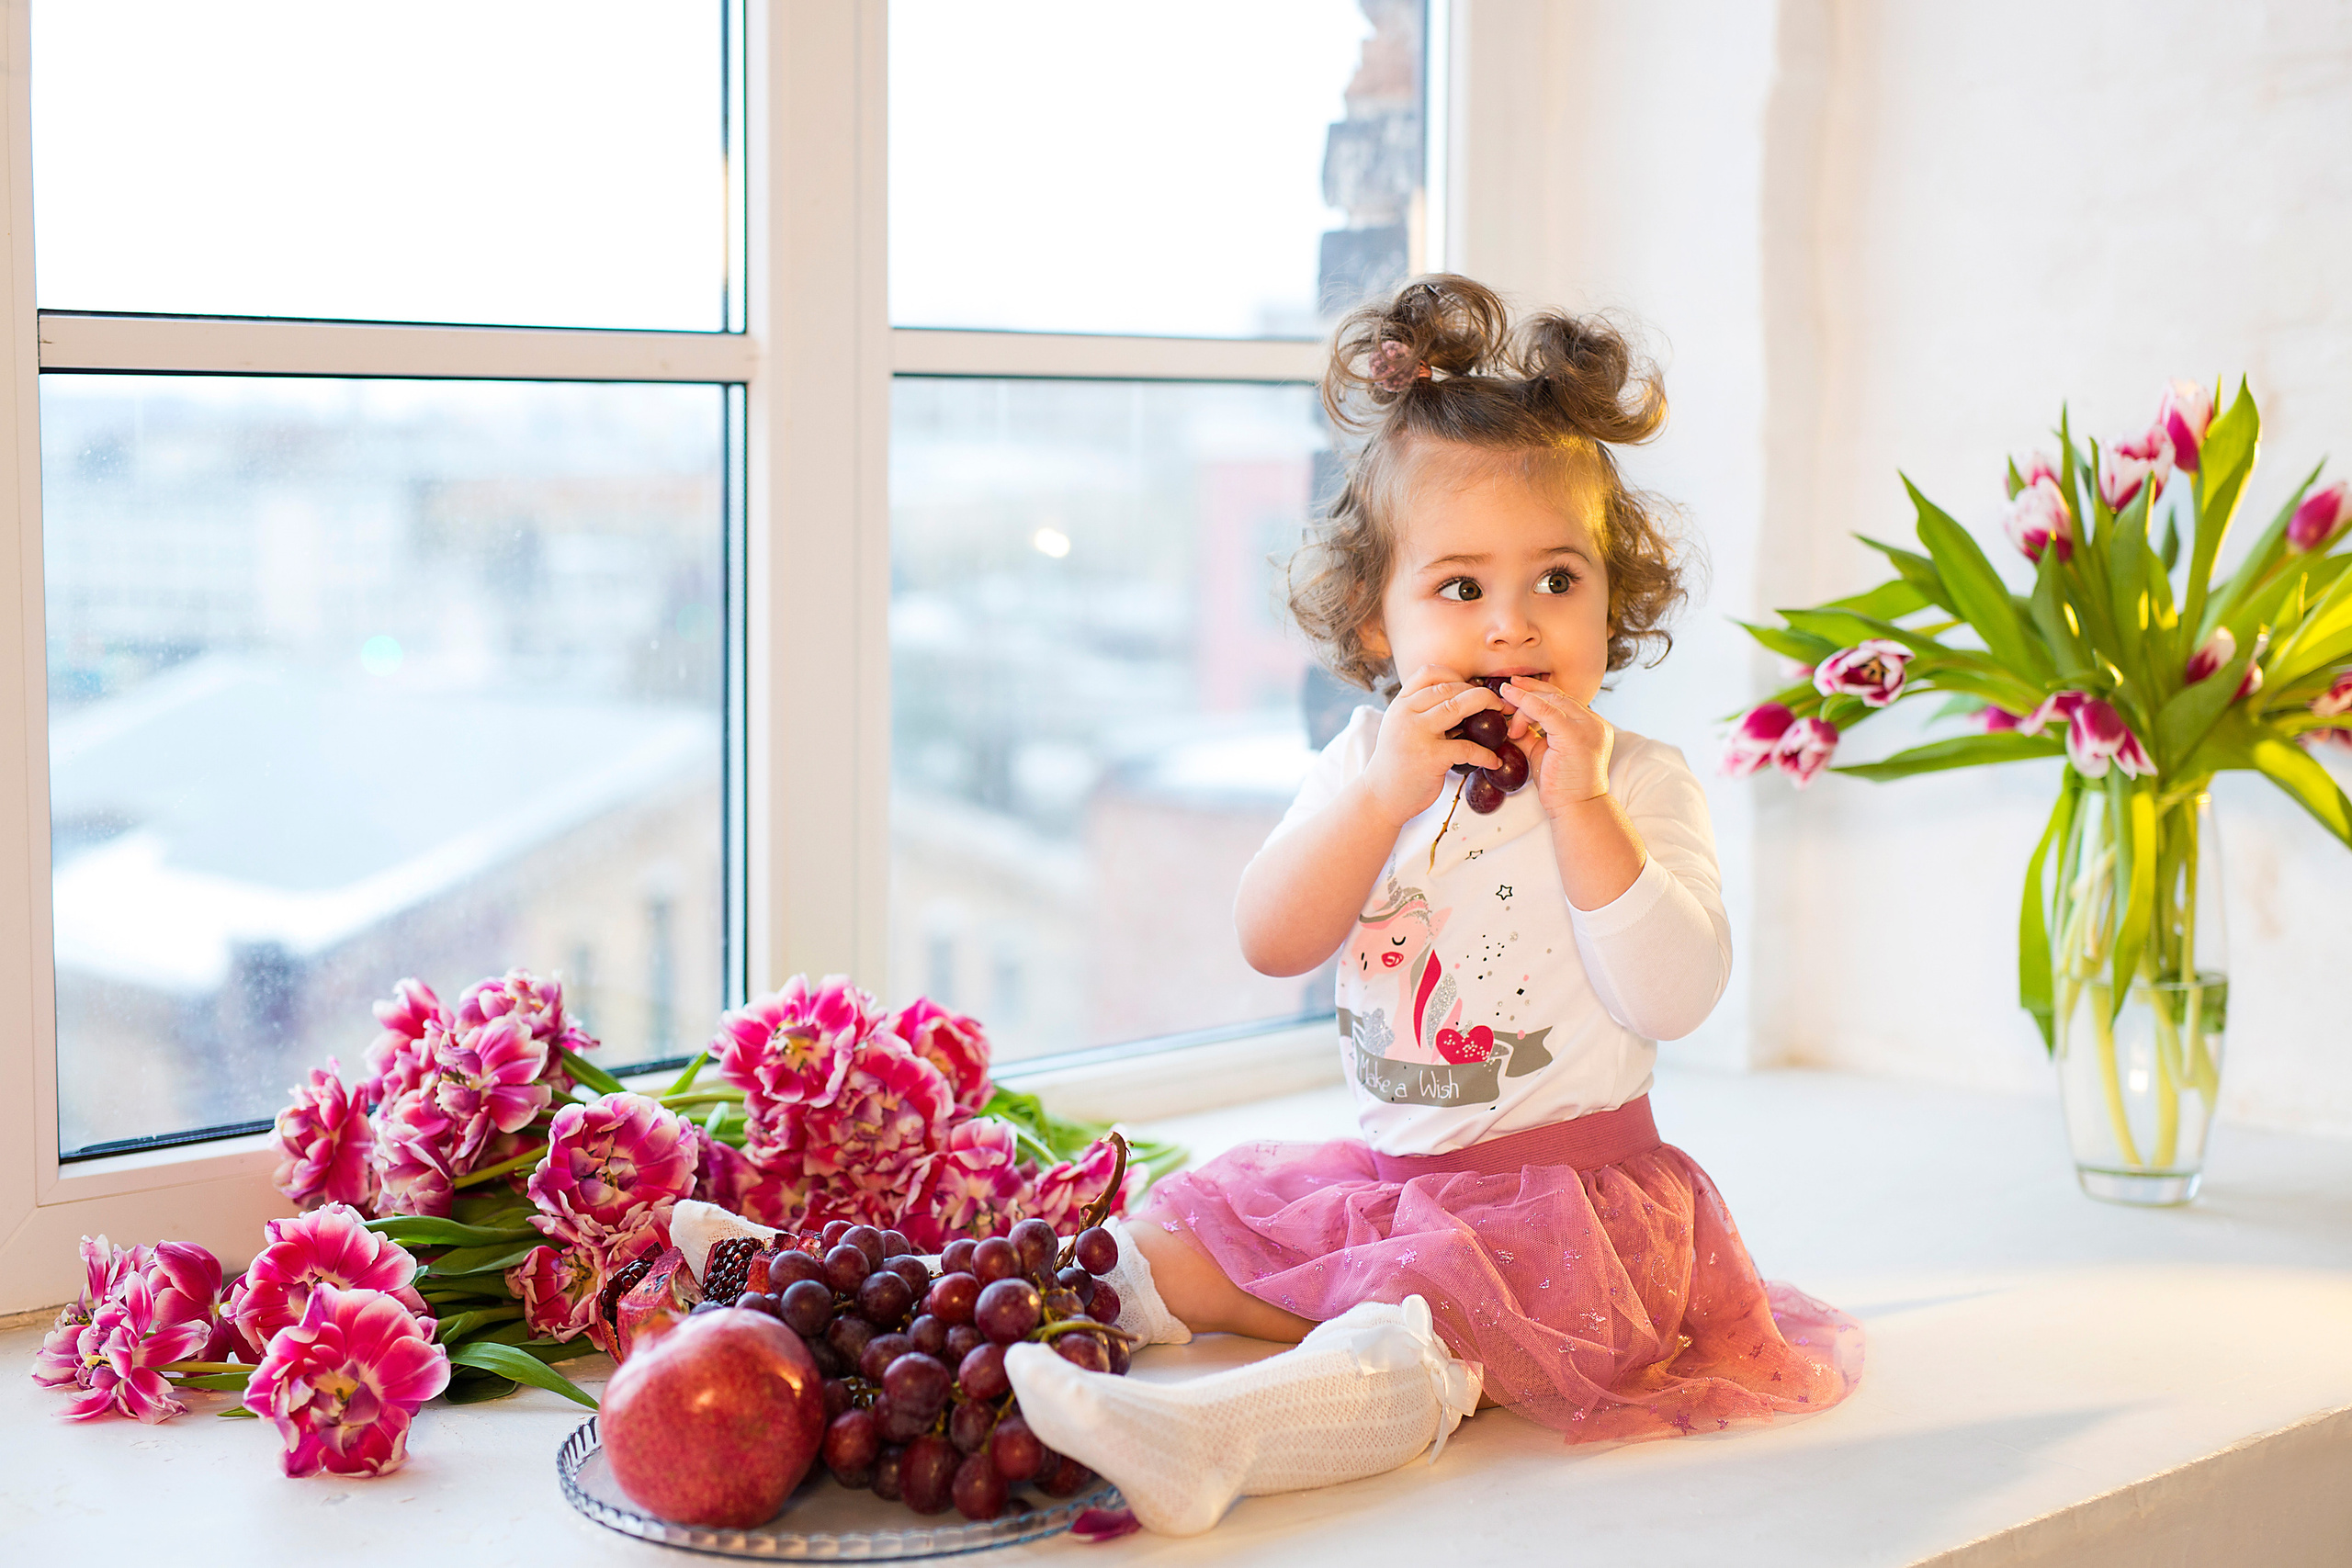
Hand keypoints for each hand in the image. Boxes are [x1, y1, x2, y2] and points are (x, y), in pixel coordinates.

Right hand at [1361, 665, 1506, 823]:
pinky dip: (1486, 754)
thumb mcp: (1400, 728)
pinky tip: (1493, 760)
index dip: (1455, 675)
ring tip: (1502, 720)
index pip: (1429, 673)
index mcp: (1400, 704)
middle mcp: (1406, 714)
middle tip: (1498, 704)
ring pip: (1458, 707)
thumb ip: (1421, 712)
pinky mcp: (1430, 757)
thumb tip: (1460, 701)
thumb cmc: (1397, 763)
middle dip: (1479, 692)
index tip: (1470, 687)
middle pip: (1449, 687)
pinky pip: (1467, 748)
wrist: (1380, 796)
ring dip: (1487, 708)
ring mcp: (1417, 734)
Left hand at [1499, 677, 1613, 815]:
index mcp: (1591, 726)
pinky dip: (1525, 702)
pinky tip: (1509, 698)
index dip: (1538, 692)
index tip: (1516, 687)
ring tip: (1505, 711)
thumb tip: (1509, 722)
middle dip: (1529, 690)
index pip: (1563, 700)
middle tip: (1505, 688)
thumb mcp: (1543, 752)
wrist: (1576, 808)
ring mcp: (1588, 727)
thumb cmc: (1561, 786)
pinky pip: (1546, 710)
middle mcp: (1594, 723)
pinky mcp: (1575, 735)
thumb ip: (1530, 734)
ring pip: (1551, 700)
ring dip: (1523, 703)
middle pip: (1557, 696)